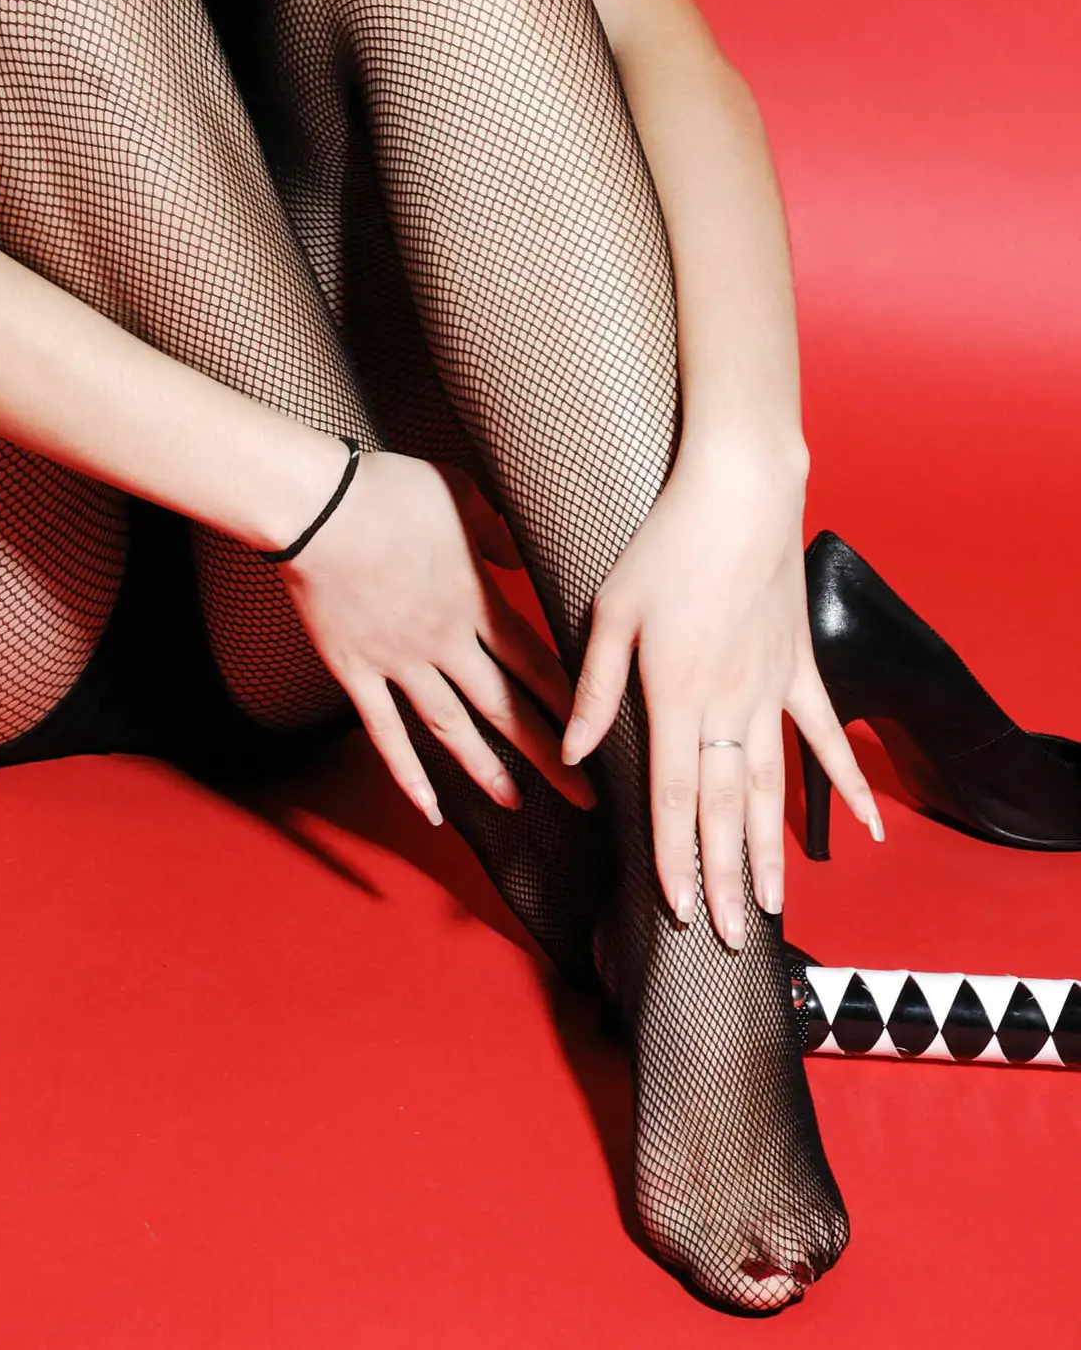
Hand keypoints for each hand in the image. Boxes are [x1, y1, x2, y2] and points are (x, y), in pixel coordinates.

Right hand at [281, 449, 594, 824]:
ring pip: (452, 728)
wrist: (318, 504)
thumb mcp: (461, 495)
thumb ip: (496, 533)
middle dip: (549, 755)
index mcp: (476, 601)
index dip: (571, 702)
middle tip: (585, 795)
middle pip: (506, 707)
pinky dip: (407, 773)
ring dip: (486, 769)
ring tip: (516, 803)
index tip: (600, 733)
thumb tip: (518, 558)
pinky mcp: (356, 670)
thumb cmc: (390, 491)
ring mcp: (399, 661)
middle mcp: (445, 642)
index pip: (536, 663)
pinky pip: (385, 731)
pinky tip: (429, 808)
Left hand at [559, 433, 883, 943]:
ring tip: (774, 909)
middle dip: (726, 878)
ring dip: (772, 851)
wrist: (741, 494)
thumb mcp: (610, 610)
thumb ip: (592, 687)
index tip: (681, 911)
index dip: (675, 858)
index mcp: (675, 696)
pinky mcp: (800, 669)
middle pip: (724, 809)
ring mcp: (771, 691)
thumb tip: (569, 753)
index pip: (671, 797)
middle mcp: (727, 705)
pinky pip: (824, 738)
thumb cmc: (666, 544)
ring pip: (772, 789)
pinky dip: (846, 785)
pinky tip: (863, 833)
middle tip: (731, 939)